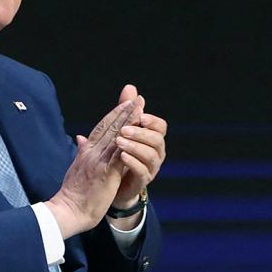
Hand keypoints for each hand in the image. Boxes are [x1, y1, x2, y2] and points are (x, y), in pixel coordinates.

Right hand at [44, 93, 138, 237]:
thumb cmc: (73, 193)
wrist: (67, 210)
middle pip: (109, 127)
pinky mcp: (105, 173)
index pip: (101, 128)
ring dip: (128, 121)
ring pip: (115, 136)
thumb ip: (81, 151)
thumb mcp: (76, 167)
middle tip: (136, 98)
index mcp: (85, 151)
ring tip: (139, 108)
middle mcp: (91, 152)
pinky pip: (119, 154)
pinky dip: (127, 141)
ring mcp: (98, 161)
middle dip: (124, 111)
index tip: (126, 104)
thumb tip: (81, 138)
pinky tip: (136, 132)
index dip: (114, 114)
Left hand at [109, 83, 165, 216]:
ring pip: (151, 156)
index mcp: (152, 139)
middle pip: (157, 140)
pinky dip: (133, 163)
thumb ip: (126, 111)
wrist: (111, 184)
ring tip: (119, 142)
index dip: (152, 121)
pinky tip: (121, 156)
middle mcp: (156, 153)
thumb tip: (130, 87)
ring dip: (135, 147)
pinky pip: (142, 172)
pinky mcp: (142, 181)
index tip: (140, 115)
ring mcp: (151, 168)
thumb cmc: (118, 154)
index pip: (160, 127)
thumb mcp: (121, 130)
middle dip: (141, 133)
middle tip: (124, 129)